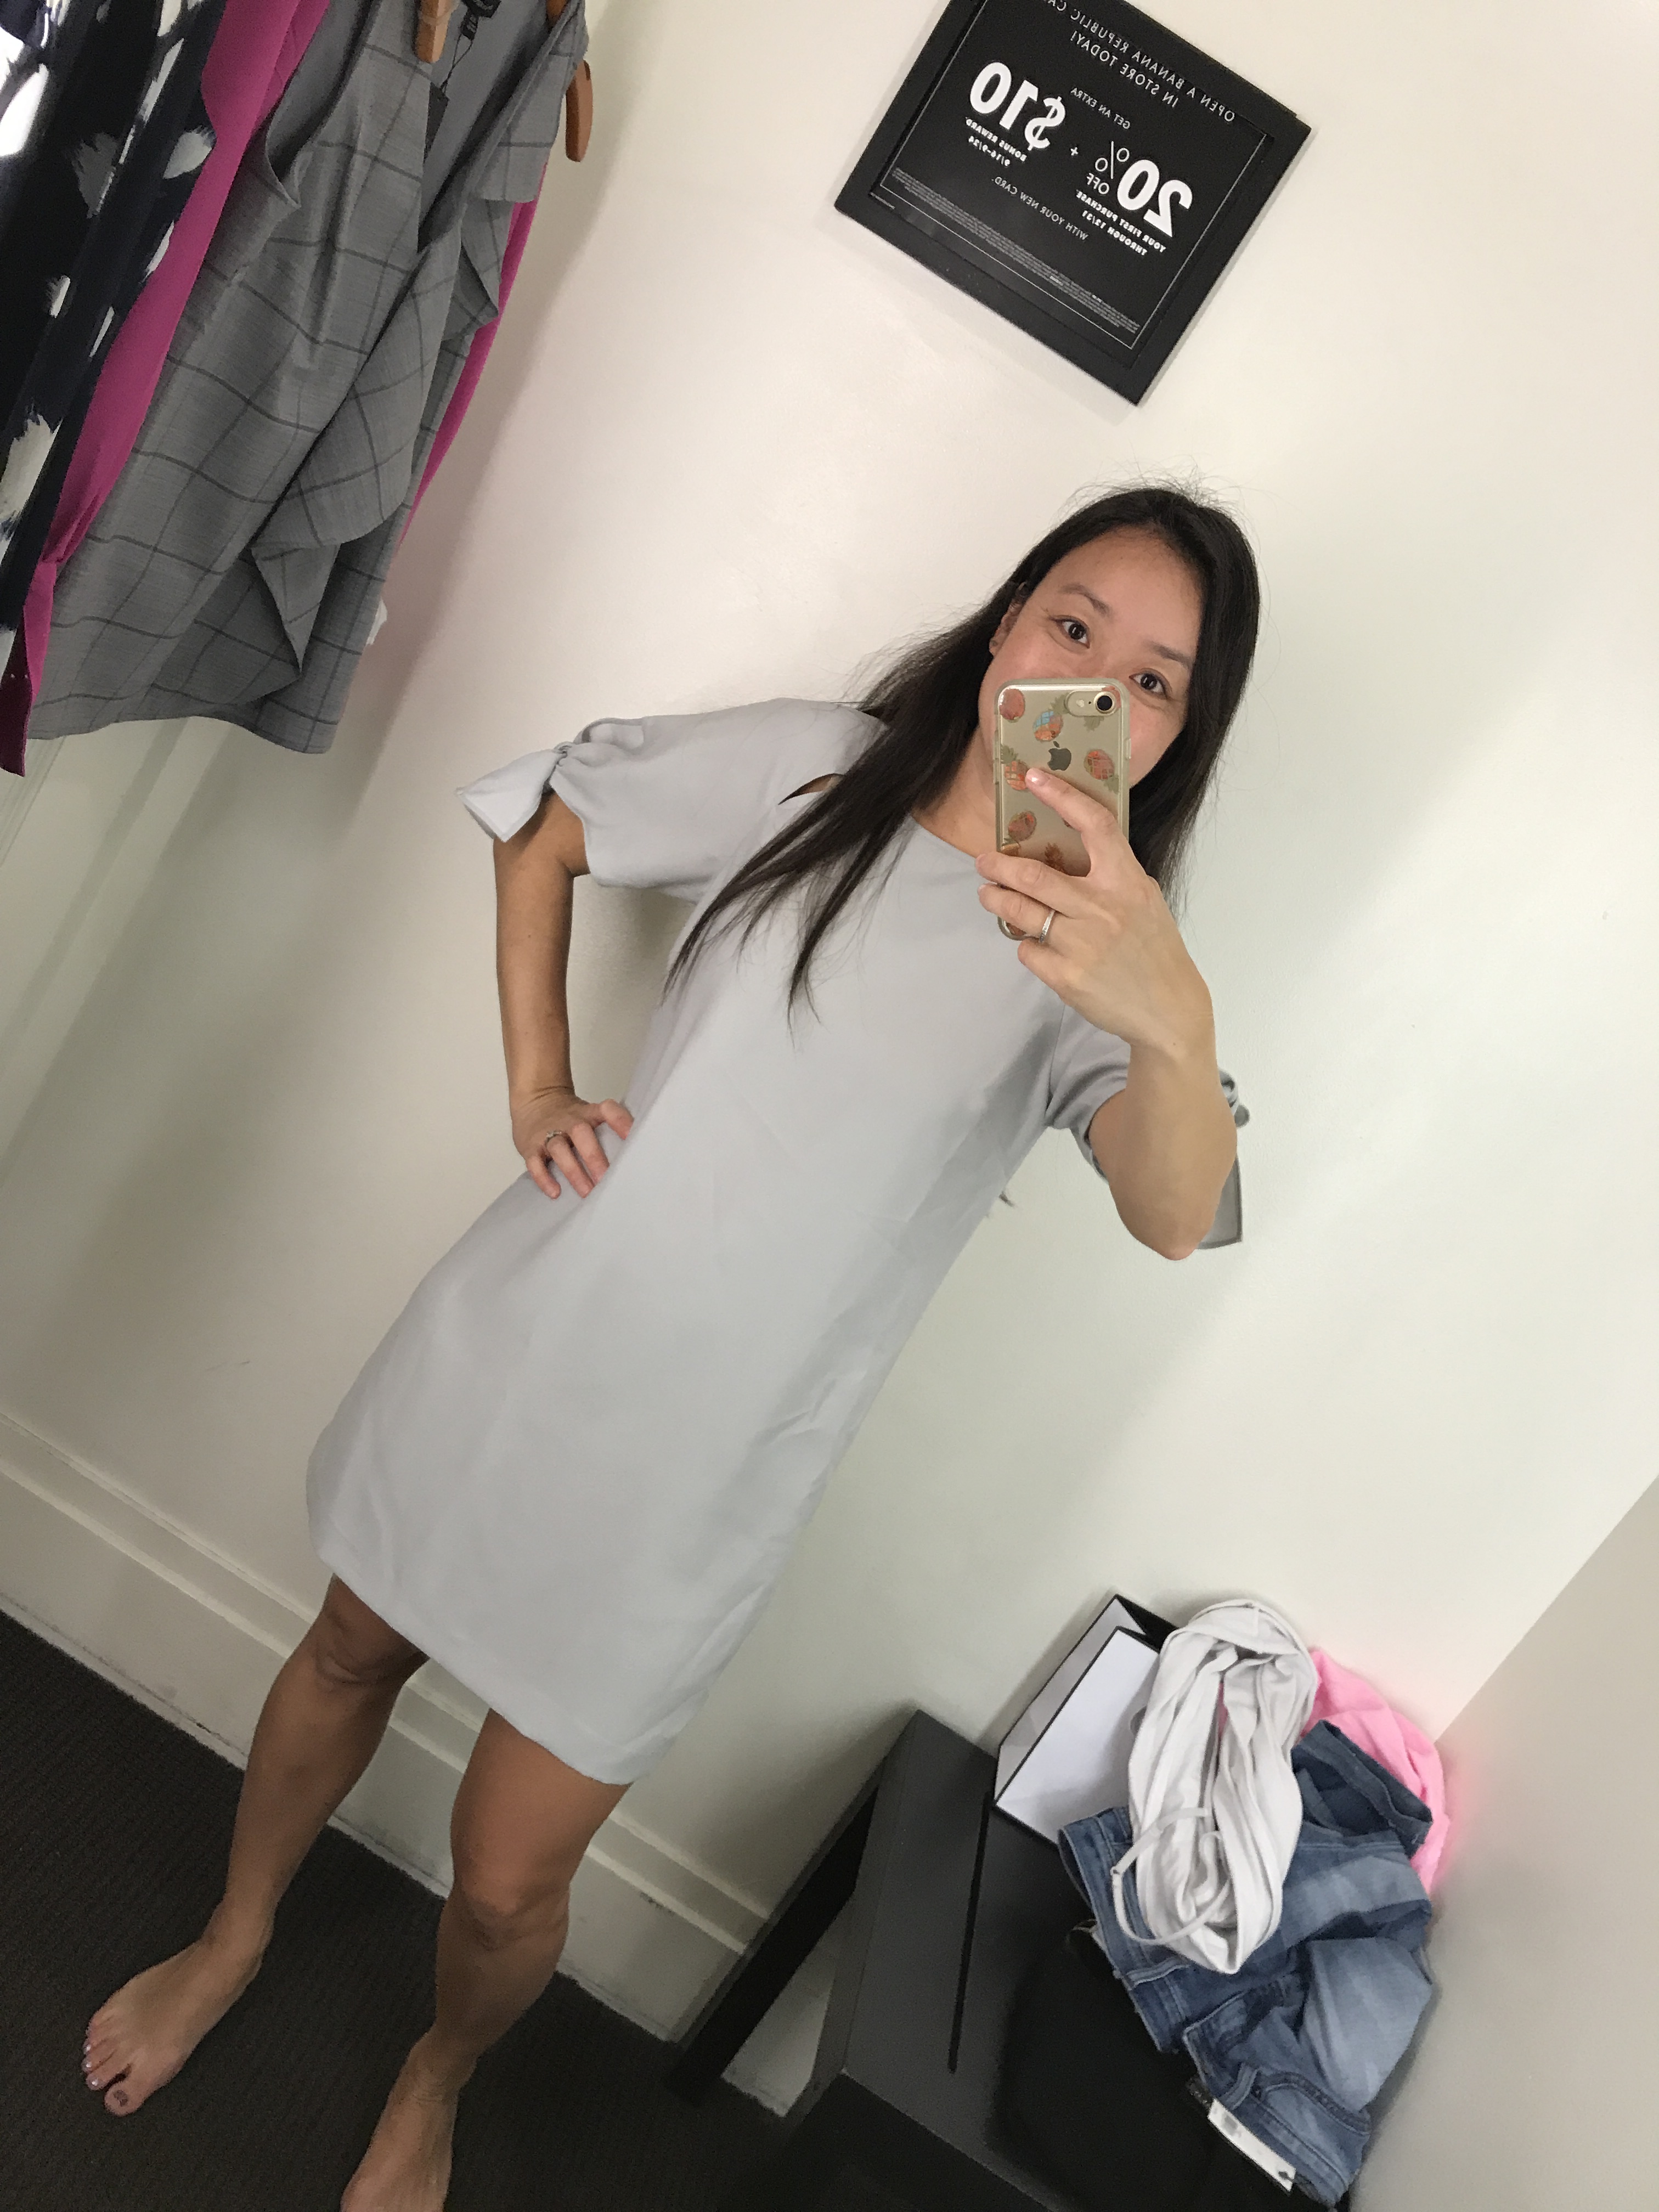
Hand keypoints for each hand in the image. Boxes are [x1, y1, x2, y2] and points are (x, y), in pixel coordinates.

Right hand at [511, 1084, 632, 1199]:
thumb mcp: (589, 1115)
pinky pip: (535, 1162)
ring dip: (573, 1171)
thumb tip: (636, 1158)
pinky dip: (544, 1178)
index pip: (606, 1109)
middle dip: (594, 1156)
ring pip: (559, 1148)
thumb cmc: (570, 1118)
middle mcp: (569, 1121)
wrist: (534, 1101)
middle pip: (581, 1133)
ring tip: (587, 1191)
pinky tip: (555, 1192)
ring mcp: (548, 1132)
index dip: (620, 1120)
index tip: (632, 1137)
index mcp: (588, 1113)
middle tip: (607, 1179)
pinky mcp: (530, 1146)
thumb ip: (607, 1132)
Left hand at [975, 768, 1213, 1061]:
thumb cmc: (1153, 948)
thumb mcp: (1143, 900)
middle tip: (984, 862)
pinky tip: (1034, 943)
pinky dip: (1025, 944)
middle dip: (999, 866)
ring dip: (996, 900)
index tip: (1034, 778)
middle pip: (1034, 876)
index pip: (1095, 826)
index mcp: (1126, 882)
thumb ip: (1109, 876)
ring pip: (1021, 912)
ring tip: (988, 895)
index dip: (1062, 796)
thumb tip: (1063, 853)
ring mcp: (1083, 944)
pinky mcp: (1067, 977)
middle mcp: (1103, 909)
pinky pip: (1028, 950)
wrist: (1168, 1009)